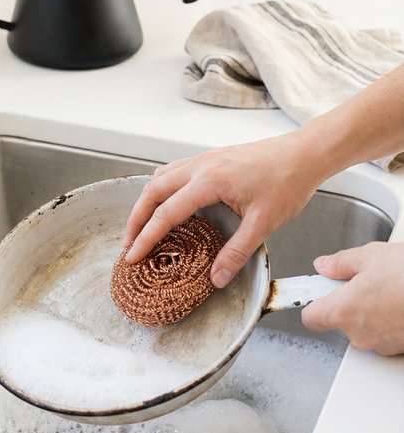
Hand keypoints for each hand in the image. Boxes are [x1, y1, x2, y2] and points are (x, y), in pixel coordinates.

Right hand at [124, 130, 327, 287]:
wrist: (304, 153)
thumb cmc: (288, 182)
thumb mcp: (264, 223)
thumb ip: (237, 252)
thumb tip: (216, 279)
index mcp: (209, 181)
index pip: (166, 213)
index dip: (145, 237)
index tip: (131, 256)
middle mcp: (200, 166)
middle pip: (152, 191)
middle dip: (136, 219)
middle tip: (129, 244)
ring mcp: (204, 159)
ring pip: (160, 177)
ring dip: (146, 201)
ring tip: (142, 225)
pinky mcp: (211, 158)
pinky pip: (175, 170)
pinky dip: (161, 187)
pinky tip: (167, 201)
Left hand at [302, 241, 403, 355]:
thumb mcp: (370, 256)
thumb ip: (340, 262)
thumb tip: (324, 265)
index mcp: (343, 310)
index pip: (310, 317)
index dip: (312, 302)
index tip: (316, 291)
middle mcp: (359, 333)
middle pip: (339, 320)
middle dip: (347, 301)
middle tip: (364, 280)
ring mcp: (380, 344)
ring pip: (363, 327)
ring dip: (369, 311)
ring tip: (388, 289)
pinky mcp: (399, 348)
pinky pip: (384, 333)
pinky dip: (388, 320)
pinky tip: (400, 302)